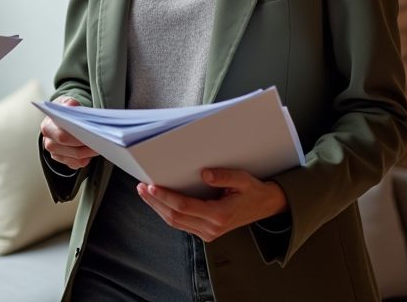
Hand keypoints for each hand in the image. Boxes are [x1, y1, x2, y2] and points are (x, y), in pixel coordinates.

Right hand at [40, 97, 98, 169]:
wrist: (59, 118)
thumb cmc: (64, 112)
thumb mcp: (65, 103)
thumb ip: (69, 103)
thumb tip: (71, 105)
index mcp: (48, 126)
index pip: (62, 136)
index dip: (78, 137)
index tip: (91, 134)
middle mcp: (49, 142)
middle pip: (69, 149)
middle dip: (86, 147)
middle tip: (99, 142)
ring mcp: (54, 152)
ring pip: (74, 158)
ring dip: (88, 154)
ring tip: (98, 147)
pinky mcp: (61, 159)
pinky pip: (75, 164)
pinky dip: (85, 159)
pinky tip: (90, 153)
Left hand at [137, 168, 288, 241]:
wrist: (265, 207)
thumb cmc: (253, 192)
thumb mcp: (243, 179)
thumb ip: (224, 176)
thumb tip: (204, 173)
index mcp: (219, 215)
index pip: (184, 207)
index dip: (165, 197)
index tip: (151, 186)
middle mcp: (211, 228)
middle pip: (174, 216)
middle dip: (155, 201)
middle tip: (140, 188)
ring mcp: (208, 233)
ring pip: (175, 222)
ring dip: (158, 208)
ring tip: (144, 193)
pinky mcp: (206, 232)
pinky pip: (181, 224)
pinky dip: (167, 213)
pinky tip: (159, 202)